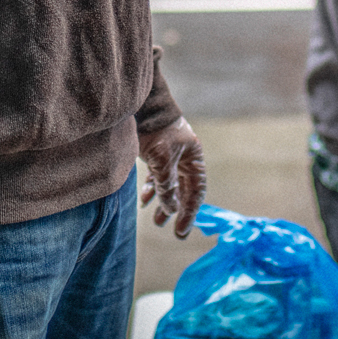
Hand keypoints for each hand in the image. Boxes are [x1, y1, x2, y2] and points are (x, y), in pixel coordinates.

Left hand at [139, 117, 205, 237]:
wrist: (141, 107)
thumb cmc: (157, 130)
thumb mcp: (163, 160)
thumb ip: (167, 185)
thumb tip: (170, 209)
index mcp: (194, 159)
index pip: (196, 191)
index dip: (190, 212)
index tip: (181, 231)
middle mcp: (185, 160)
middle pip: (184, 191)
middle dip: (177, 211)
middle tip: (172, 230)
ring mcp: (170, 157)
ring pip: (169, 186)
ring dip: (164, 203)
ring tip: (157, 221)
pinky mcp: (155, 156)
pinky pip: (157, 179)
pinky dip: (152, 191)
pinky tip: (145, 201)